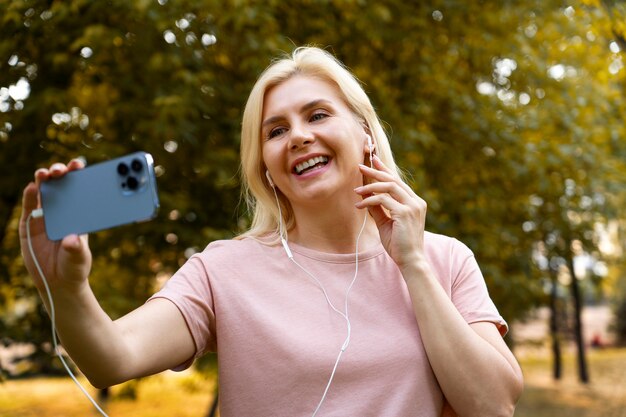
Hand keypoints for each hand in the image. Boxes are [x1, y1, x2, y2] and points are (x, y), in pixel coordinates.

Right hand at [19, 159, 91, 293]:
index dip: (79, 175)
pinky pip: (28, 207)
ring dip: (43, 180)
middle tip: (62, 170)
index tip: (80, 166)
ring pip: (42, 192)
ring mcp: (44, 216)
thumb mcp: (80, 258)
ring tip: (45, 174)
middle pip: (60, 185)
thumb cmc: (74, 266)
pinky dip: (29, 196)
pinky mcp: (29, 225)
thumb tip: (70, 240)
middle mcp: (62, 210)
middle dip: (60, 173)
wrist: (58, 282)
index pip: (79, 189)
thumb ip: (76, 248)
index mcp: (79, 213)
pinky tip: (31, 188)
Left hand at [354, 155, 426, 270]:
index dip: (385, 170)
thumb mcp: (386, 223)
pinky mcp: (405, 213)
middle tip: (360, 166)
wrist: (410, 260)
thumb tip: (366, 198)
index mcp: (415, 202)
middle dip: (375, 172)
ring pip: (388, 187)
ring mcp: (412, 206)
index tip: (373, 160)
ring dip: (370, 186)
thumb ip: (379, 209)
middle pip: (393, 179)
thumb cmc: (399, 244)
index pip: (398, 181)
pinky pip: (383, 200)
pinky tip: (360, 205)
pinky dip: (369, 200)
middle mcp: (416, 201)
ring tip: (356, 191)